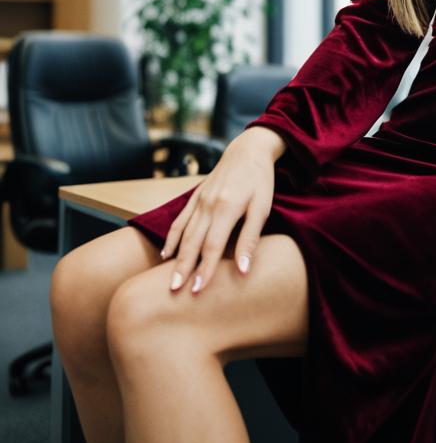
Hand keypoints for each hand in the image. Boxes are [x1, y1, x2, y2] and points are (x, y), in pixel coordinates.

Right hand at [160, 129, 280, 295]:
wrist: (248, 150)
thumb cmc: (260, 181)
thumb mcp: (262, 207)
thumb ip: (250, 238)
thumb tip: (244, 270)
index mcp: (226, 208)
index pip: (212, 245)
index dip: (204, 269)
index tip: (197, 290)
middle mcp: (208, 205)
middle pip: (192, 242)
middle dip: (183, 268)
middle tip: (174, 292)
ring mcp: (199, 200)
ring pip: (183, 233)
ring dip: (176, 257)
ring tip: (169, 280)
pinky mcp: (195, 197)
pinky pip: (179, 220)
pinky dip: (171, 237)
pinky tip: (166, 254)